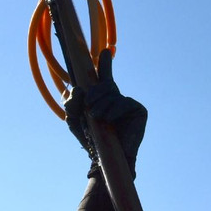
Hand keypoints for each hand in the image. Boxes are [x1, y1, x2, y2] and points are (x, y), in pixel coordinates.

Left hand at [64, 50, 146, 174]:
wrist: (105, 158)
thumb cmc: (91, 140)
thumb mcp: (74, 120)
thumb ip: (71, 103)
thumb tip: (77, 89)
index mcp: (102, 98)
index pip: (103, 77)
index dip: (105, 65)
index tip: (106, 52)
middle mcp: (116, 97)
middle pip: (103, 84)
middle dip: (92, 95)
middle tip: (90, 108)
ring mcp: (128, 103)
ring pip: (110, 94)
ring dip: (100, 108)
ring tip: (99, 120)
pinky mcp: (138, 110)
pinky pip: (121, 103)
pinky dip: (112, 113)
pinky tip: (111, 122)